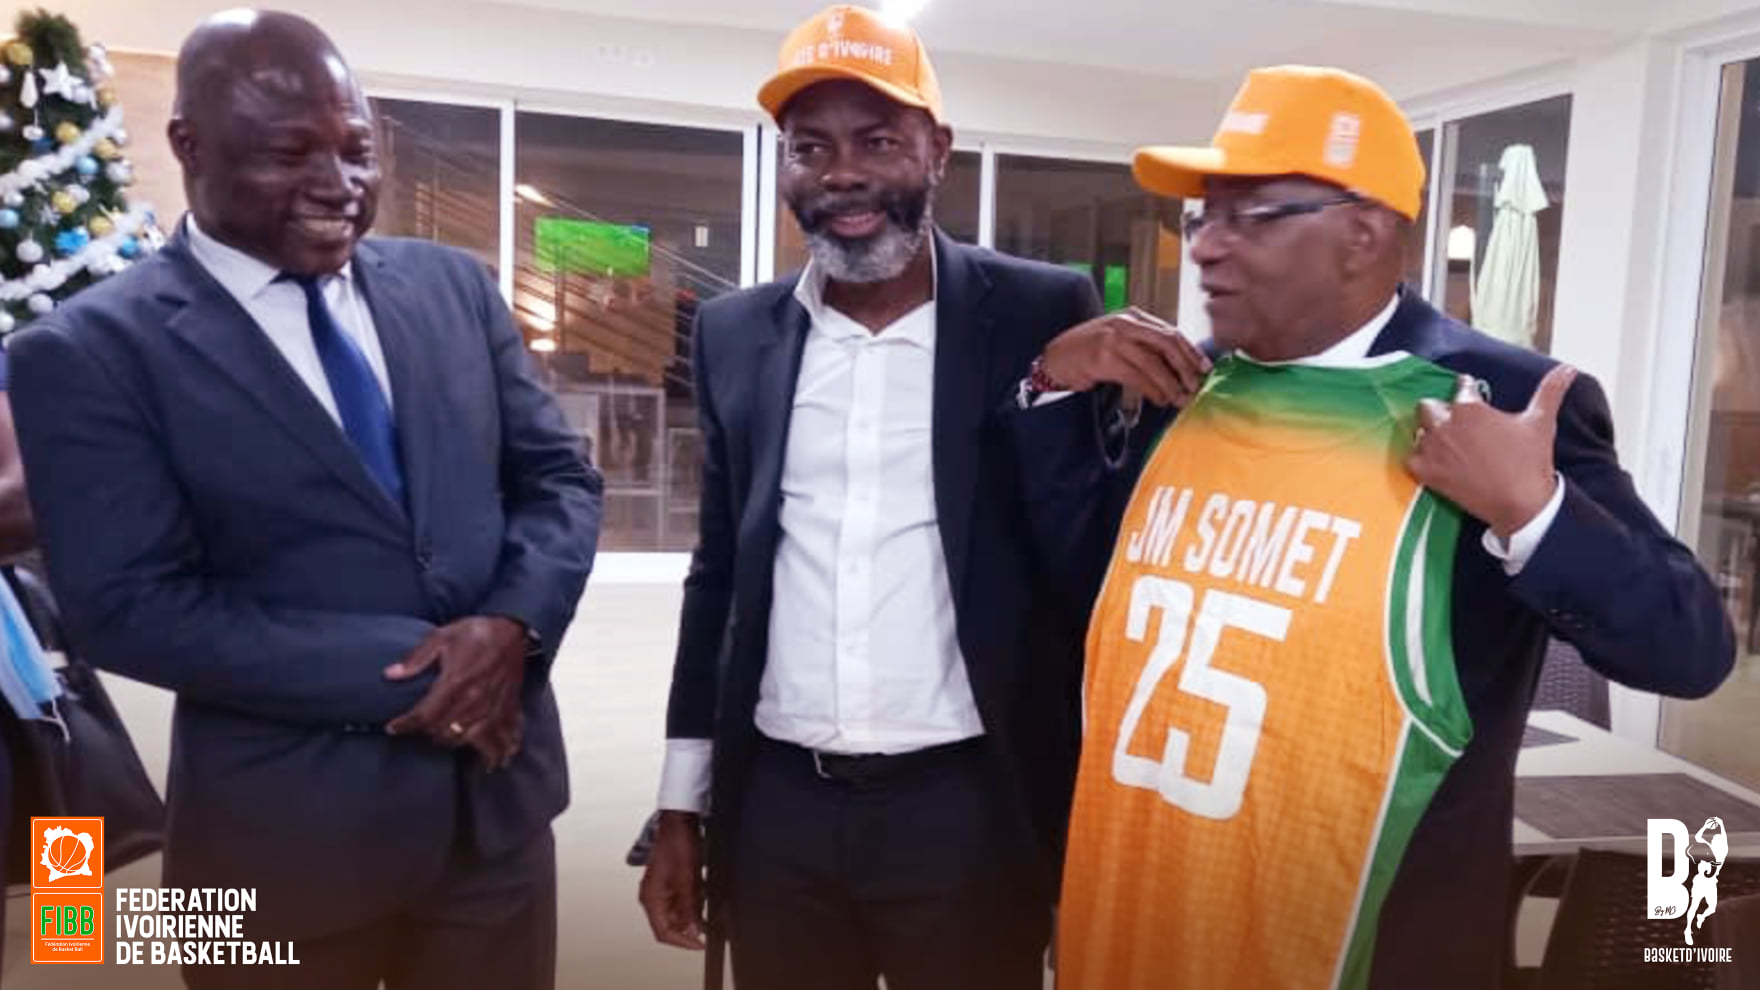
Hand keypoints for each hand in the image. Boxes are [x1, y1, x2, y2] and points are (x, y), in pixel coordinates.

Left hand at [384, 616, 527, 768]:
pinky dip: (500, 753)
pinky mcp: (508, 708)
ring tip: (446, 741)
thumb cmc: (477, 632)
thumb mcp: (441, 636)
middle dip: (428, 733)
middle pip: (444, 732)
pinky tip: (494, 763)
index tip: (392, 728)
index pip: (424, 715)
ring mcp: (493, 707)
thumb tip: (389, 675)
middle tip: (420, 728)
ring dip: (455, 743)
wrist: (513, 628)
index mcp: (455, 682)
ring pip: (470, 740)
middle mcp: (474, 700)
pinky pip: (505, 738)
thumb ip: (415, 659)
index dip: (405, 725)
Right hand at [639, 811, 706, 949]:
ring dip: (692, 913)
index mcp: (650, 898)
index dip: (682, 942)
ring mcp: (660, 890)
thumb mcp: (688, 880)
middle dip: (688, 926)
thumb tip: (693, 931)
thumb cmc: (678, 844)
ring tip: (704, 900)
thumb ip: (689, 908)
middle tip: (707, 925)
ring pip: (676, 914)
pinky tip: (701, 892)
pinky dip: (692, 902)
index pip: (663, 932)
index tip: (700, 944)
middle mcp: (652, 897)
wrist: (679, 822)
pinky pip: (680, 901)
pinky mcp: (669, 883)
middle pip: (669, 925)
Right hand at [1039, 307, 1211, 406]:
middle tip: (1194, 387)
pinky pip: (1137, 376)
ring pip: (1153, 363)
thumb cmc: (1091, 351)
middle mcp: (1126, 323)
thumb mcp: (1122, 340)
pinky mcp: (1103, 358)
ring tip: (1177, 399)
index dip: (1191, 352)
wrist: (1057, 357)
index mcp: (1134, 316)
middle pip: (1167, 343)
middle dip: (1185, 368)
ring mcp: (1114, 339)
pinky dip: (1151, 390)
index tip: (1205, 368)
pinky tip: (1158, 399)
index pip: (1171, 332)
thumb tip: (1180, 367)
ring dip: (1170, 384)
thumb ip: (1146, 346)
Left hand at [1408, 365, 1576, 539]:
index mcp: (1470, 407)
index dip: (1466, 389)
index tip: (1469, 392)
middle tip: (1455, 422)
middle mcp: (1446, 424)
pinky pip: (1410, 457)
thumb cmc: (1530, 461)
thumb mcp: (1540, 422)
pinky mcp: (1426, 471)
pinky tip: (1434, 461)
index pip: (1461, 386)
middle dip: (1440, 410)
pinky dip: (1419, 458)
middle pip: (1428, 406)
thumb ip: (1550, 391)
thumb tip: (1569, 369)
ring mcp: (1433, 448)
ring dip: (1429, 434)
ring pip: (1418, 431)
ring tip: (1446, 444)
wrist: (1520, 503)